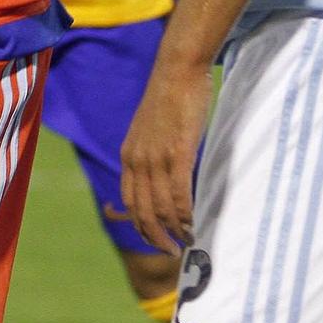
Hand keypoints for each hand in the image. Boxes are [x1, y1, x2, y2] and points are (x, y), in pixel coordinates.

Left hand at [119, 59, 212, 254]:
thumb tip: (165, 176)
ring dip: (175, 229)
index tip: (155, 238)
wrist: (177, 70)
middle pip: (143, 211)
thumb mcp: (151, 130)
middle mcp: (138, 160)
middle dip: (156, 236)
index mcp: (129, 155)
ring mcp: (157, 157)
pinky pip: (179, 193)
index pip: (130, 201)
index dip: (142, 224)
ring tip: (188, 241)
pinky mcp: (179, 152)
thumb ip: (152, 154)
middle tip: (172, 252)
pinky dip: (185, 213)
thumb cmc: (169, 97)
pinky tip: (193, 224)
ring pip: (162, 206)